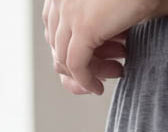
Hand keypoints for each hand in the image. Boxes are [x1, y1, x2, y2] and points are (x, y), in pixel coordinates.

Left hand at [42, 0, 160, 94]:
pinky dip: (86, 82)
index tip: (97, 61)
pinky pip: (77, 65)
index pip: (54, 32)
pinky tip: (99, 88)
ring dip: (88, 74)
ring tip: (113, 73)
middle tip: (109, 69)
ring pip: (65, 59)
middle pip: (57, 46)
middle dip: (81, 65)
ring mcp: (69, 13)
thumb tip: (91, 52)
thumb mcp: (108, 10)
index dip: (72, 53)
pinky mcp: (84, 27)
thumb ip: (95, 24)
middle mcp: (60, 0)